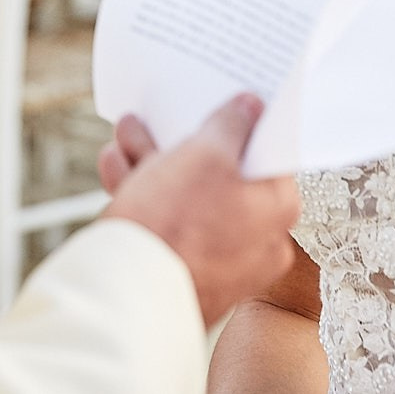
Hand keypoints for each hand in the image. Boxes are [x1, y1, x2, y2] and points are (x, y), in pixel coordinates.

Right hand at [99, 95, 300, 325]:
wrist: (127, 295)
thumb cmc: (177, 222)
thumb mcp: (206, 154)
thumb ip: (231, 124)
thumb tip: (250, 107)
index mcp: (277, 210)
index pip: (267, 154)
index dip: (243, 122)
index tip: (222, 99)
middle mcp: (256, 240)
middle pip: (222, 174)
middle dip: (181, 141)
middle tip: (159, 114)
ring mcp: (219, 261)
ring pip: (187, 196)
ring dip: (153, 160)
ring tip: (125, 134)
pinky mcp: (183, 272)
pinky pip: (168, 223)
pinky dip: (144, 193)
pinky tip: (117, 165)